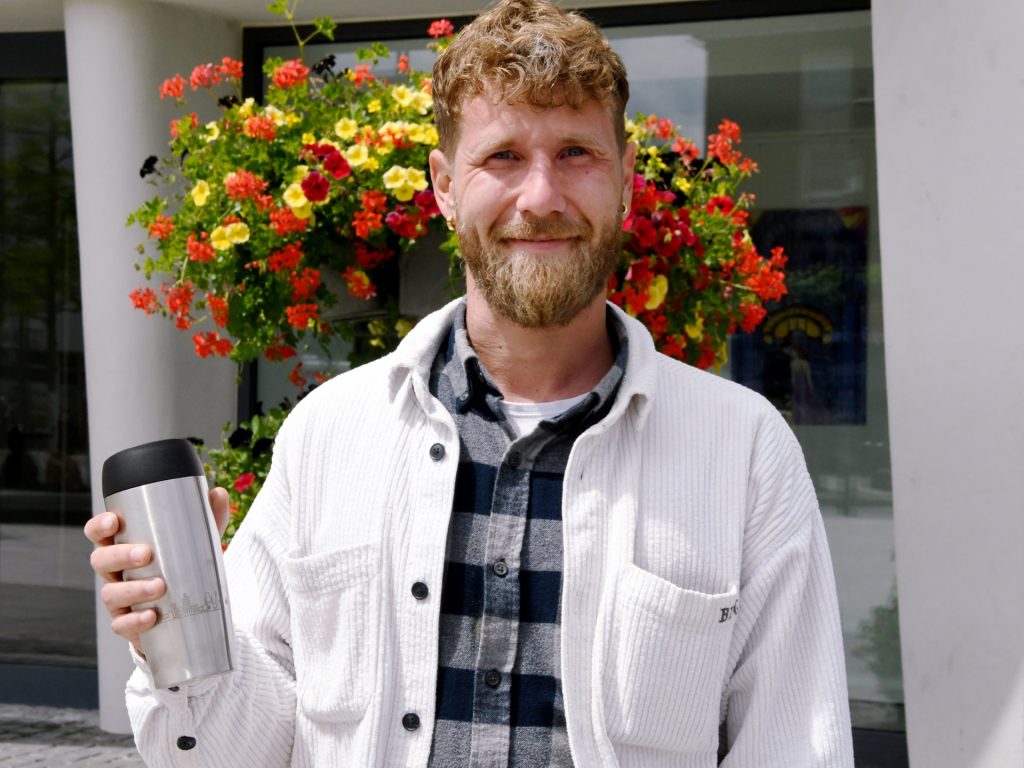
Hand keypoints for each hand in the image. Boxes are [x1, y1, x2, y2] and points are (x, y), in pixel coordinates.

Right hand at [84, 487, 229, 652]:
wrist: (186, 610)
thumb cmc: (182, 565)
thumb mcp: (197, 541)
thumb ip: (207, 517)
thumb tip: (218, 493)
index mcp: (124, 546)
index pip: (99, 533)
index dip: (99, 526)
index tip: (114, 520)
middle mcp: (114, 572)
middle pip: (100, 560)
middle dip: (120, 555)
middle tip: (146, 554)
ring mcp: (118, 599)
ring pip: (110, 593)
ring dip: (133, 589)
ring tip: (159, 586)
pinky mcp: (127, 624)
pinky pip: (121, 625)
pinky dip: (135, 621)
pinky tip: (152, 616)